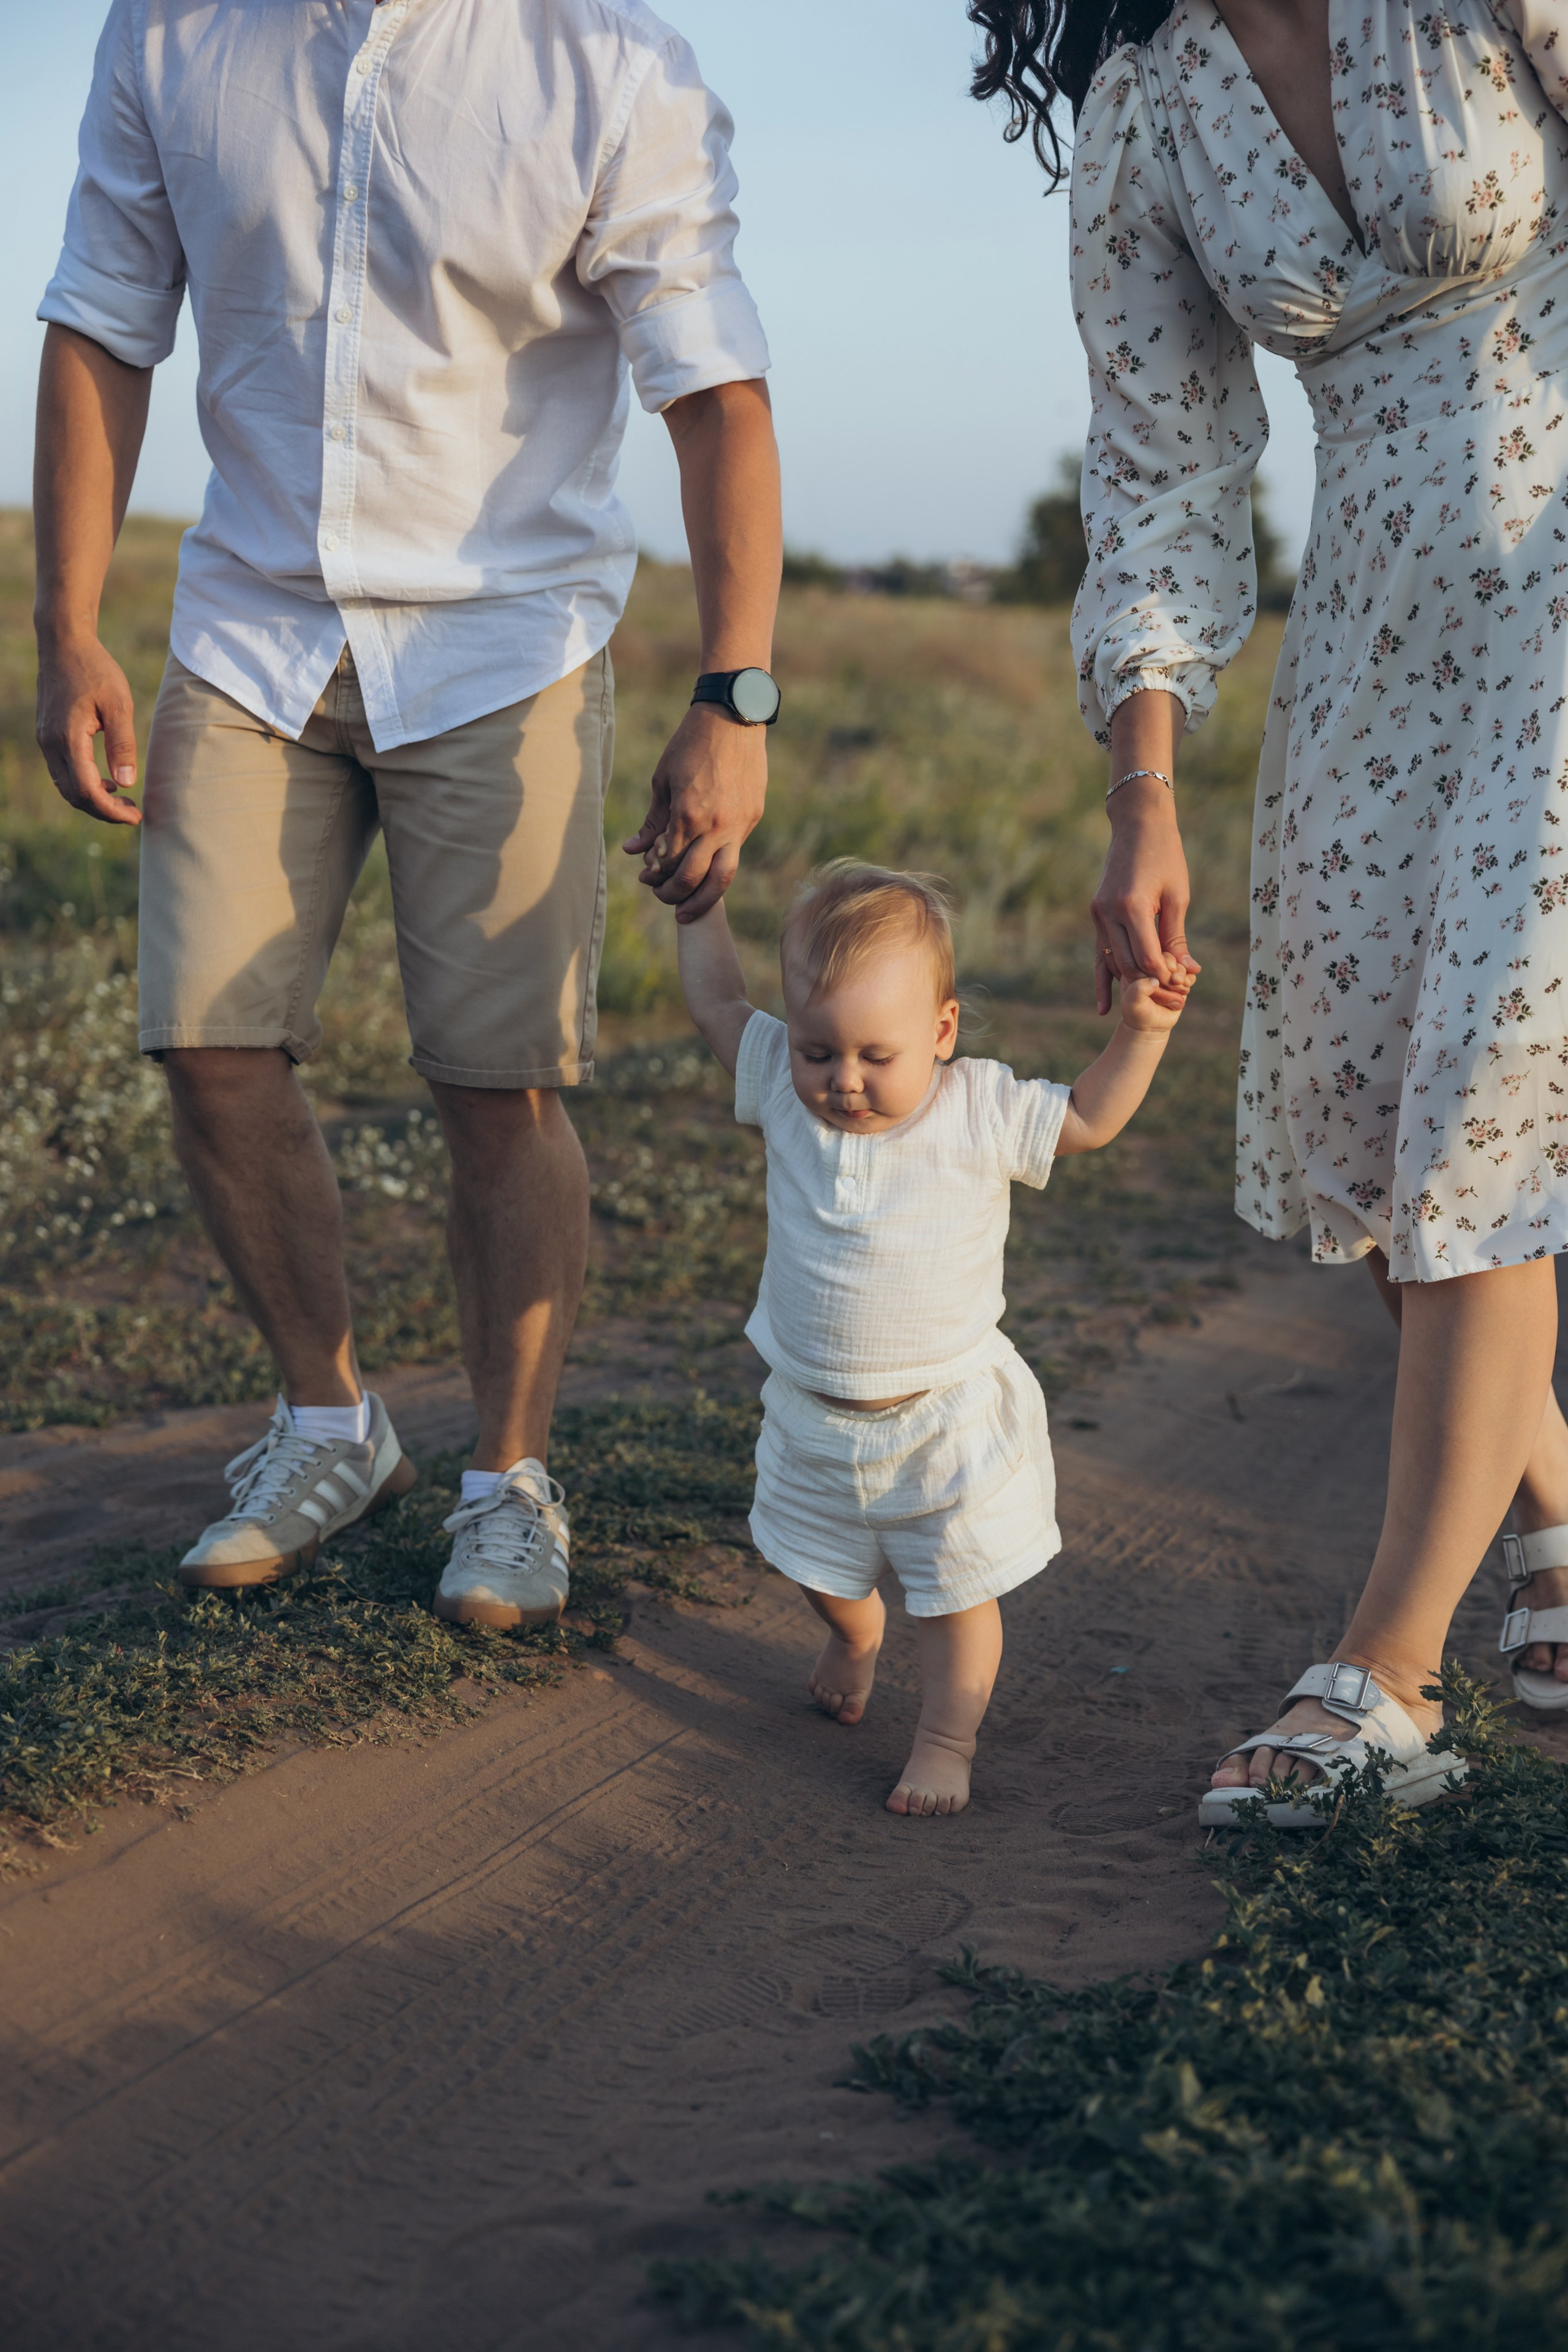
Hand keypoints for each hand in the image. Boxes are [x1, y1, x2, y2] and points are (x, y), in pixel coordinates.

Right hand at [36, 635, 140, 824]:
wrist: (64, 643)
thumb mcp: (119, 705)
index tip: (135, 817)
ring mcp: (45, 739)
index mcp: (67, 738)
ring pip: (66, 786)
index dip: (110, 811)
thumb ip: (122, 745)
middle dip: (103, 811)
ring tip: (123, 800)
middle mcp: (50, 743)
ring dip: (93, 799)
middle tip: (133, 813)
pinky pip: (62, 771)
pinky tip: (107, 781)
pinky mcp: (47, 734)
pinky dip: (83, 783)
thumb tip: (126, 784)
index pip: (87, 791)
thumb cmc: (95, 669)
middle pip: (73, 795)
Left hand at [623, 702, 765, 922]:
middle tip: (662, 898)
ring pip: (723, 877)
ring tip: (687, 910)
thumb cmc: (690, 744)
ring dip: (703, 899)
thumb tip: (632, 851)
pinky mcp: (752, 817)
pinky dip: (718, 866)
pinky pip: (735, 852)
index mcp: (688, 815)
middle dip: (673, 895)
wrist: (733, 716)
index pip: (669, 862)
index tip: (646, 877)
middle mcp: (716, 826)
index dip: (654, 875)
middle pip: (694, 879)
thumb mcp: (662, 781)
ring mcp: (739, 824)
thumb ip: (651, 822)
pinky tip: (706, 869)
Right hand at [1091, 778, 1194, 1014]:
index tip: (1182, 986)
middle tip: (1171, 1001)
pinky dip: (1104, 977)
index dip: (1166, 976)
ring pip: (1113, 961)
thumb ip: (1176, 937)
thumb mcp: (1178, 896)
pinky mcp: (1096, 912)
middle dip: (1150, 985)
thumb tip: (1188, 972)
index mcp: (1132, 906)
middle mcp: (1109, 912)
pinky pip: (1101, 951)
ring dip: (1132, 982)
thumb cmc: (1165, 855)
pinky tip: (1103, 1006)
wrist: (1137, 825)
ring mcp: (1098, 913)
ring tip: (1150, 1003)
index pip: (1148, 958)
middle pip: (1128, 965)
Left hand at [1116, 962, 1196, 1033]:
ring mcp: (1166, 970)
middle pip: (1166, 956)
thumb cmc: (1138, 1013)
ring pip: (1179, 962)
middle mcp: (1152, 965)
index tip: (1162, 976)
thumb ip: (1138, 990)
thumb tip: (1154, 981)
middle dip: (1173, 968)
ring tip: (1181, 984)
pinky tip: (1186, 986)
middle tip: (1176, 980)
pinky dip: (1189, 978)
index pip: (1148, 956)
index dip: (1158, 965)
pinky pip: (1188, 972)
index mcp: (1136, 966)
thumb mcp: (1132, 1004)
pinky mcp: (1179, 978)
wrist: (1151, 1024)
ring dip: (1182, 973)